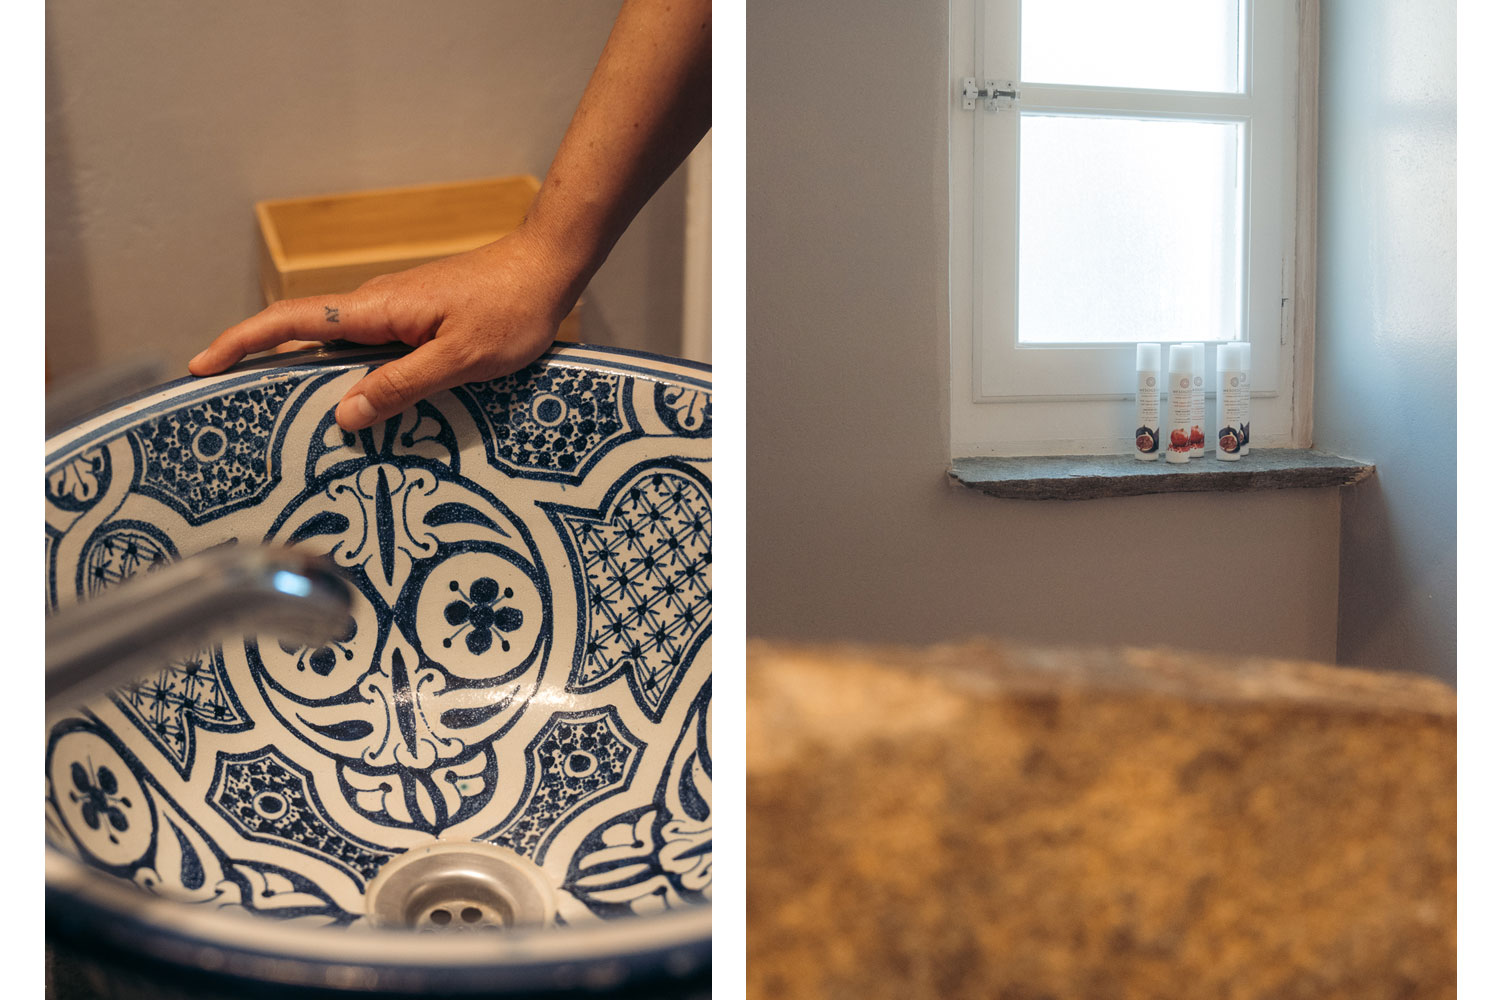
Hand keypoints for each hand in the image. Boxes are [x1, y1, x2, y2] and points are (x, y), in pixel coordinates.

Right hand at [188, 224, 579, 430]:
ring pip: (338, 346)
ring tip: (287, 421)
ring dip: (309, 375)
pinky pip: (369, 349)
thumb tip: (343, 415)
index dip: (241, 343)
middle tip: (231, 408)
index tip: (201, 364)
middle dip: (261, 365)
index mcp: (377, 310)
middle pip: (304, 336)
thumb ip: (403, 386)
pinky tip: (357, 405)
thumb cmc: (511, 310)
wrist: (548, 266)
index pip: (290, 322)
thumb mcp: (461, 359)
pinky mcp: (418, 319)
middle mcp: (377, 306)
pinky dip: (349, 374)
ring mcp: (396, 311)